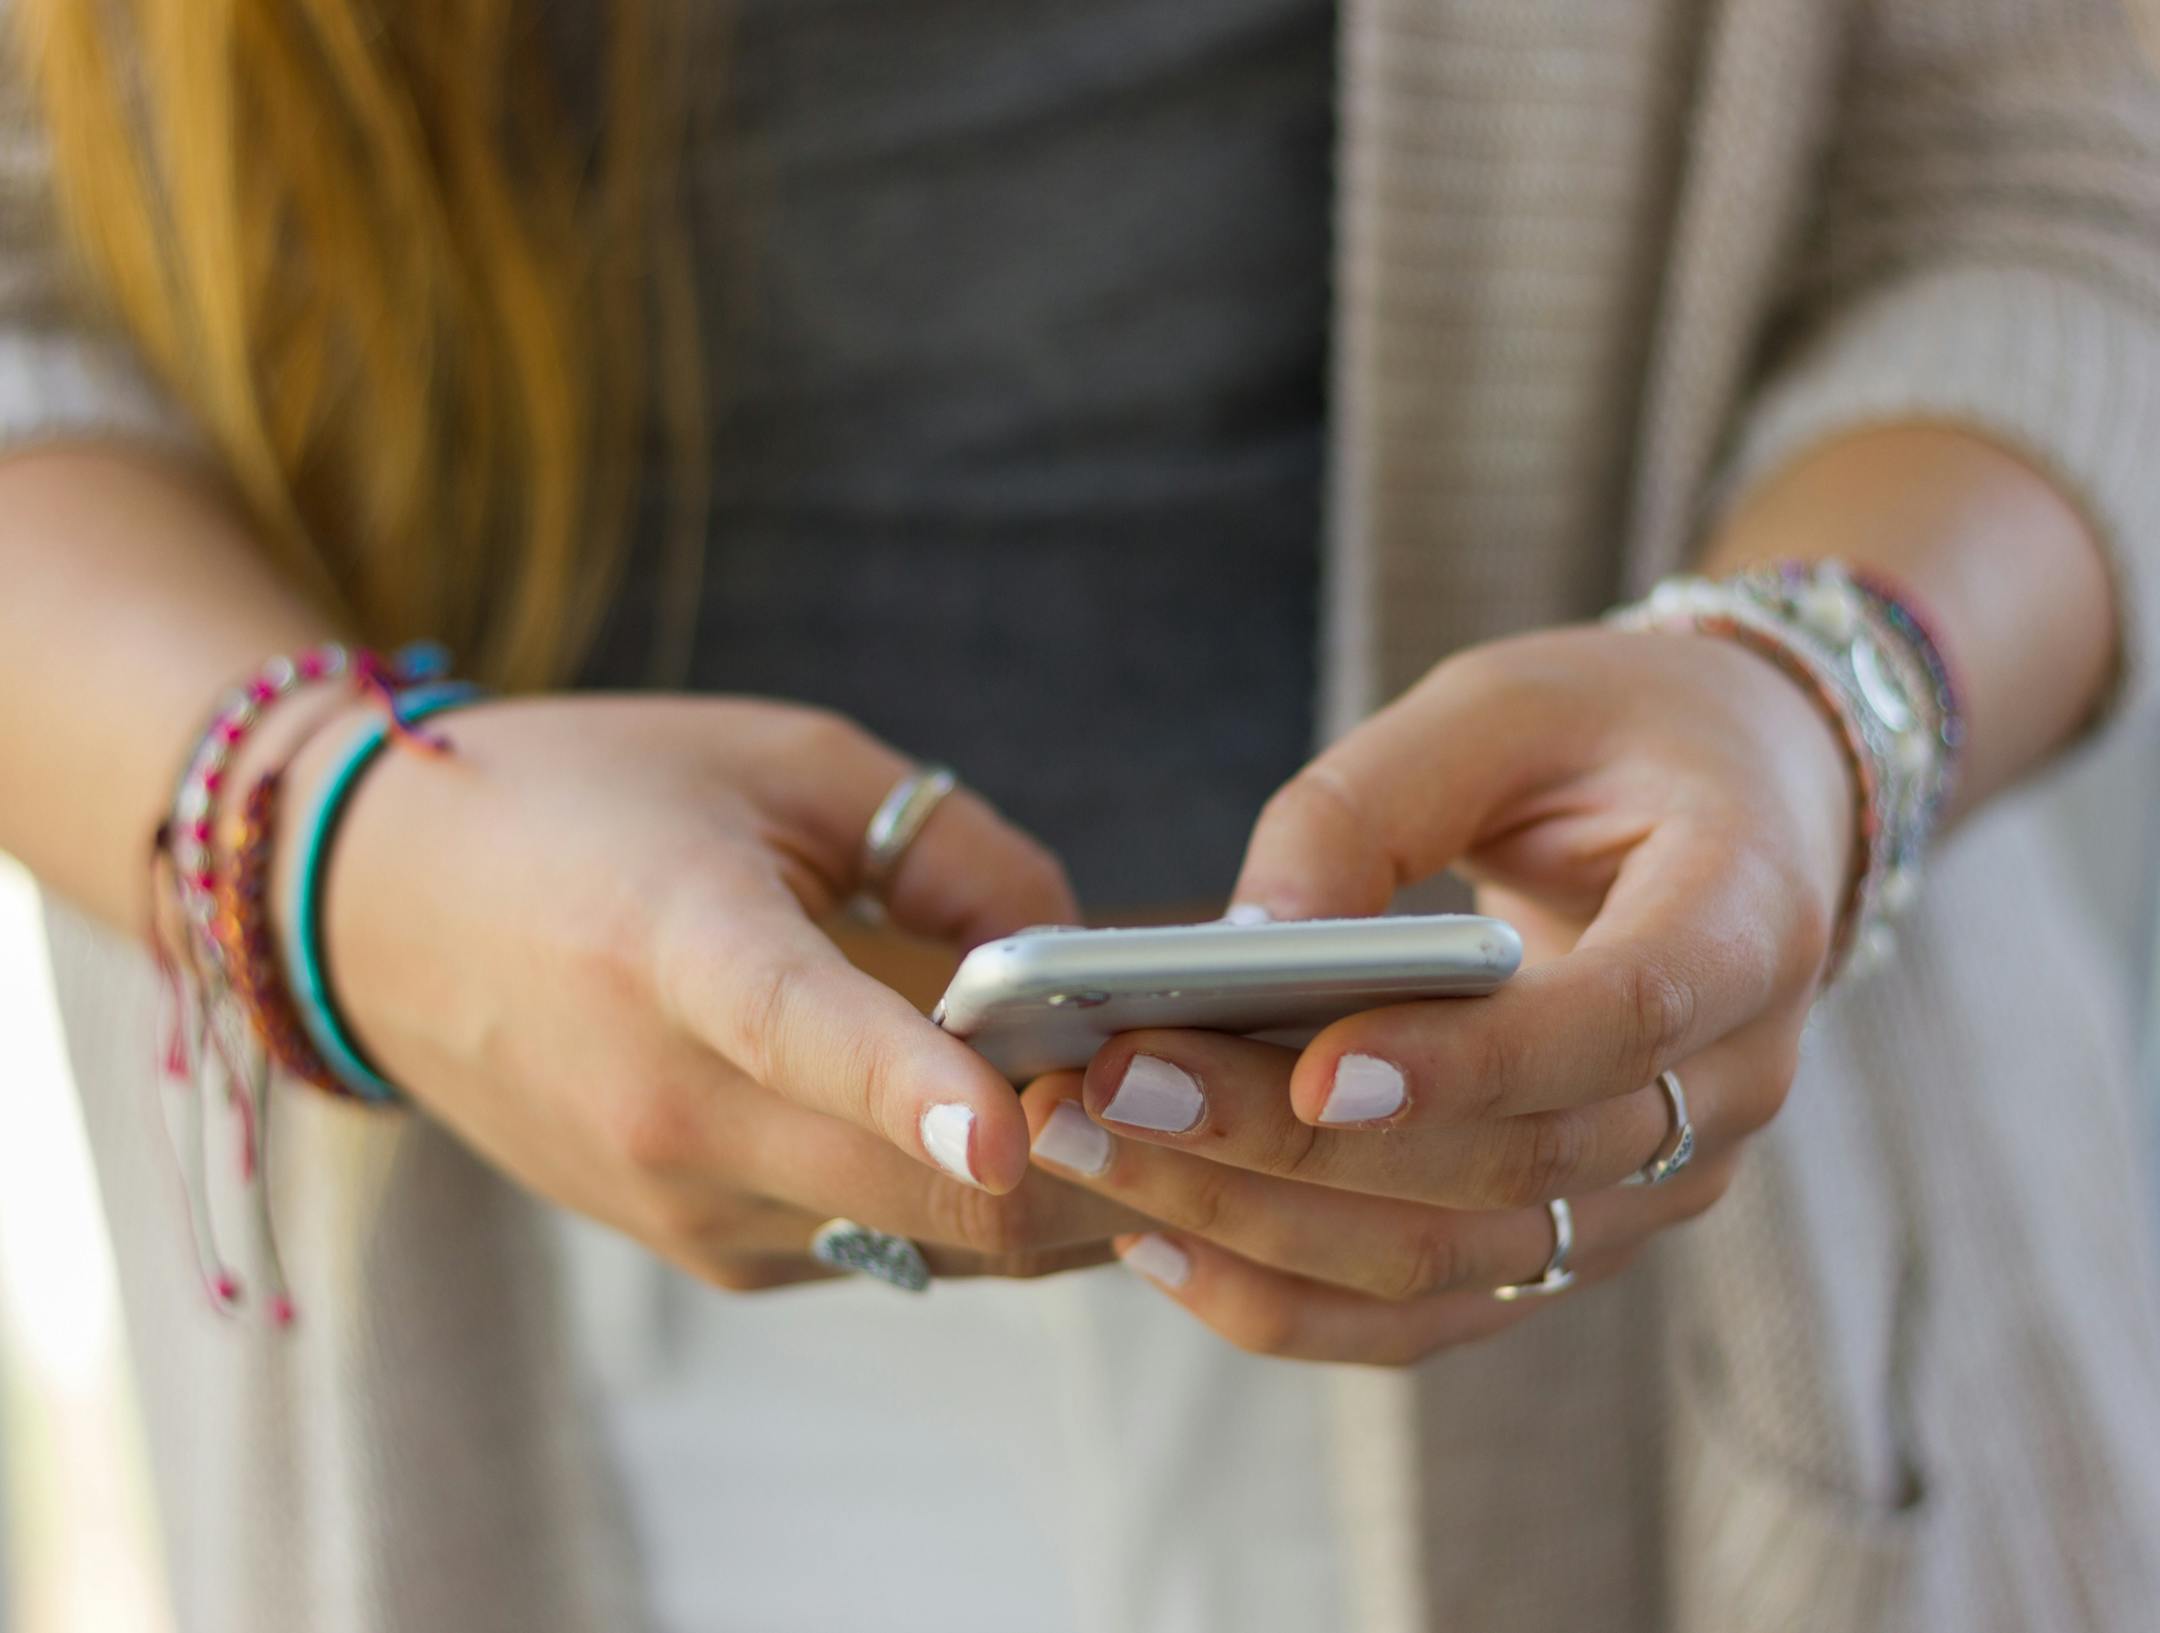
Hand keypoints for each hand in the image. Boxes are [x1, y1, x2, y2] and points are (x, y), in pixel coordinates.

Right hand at [289, 695, 1141, 1286]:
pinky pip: (875, 1246)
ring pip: (926, 1241)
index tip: (1013, 1126)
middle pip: (921, 1189)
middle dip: (1084, 1159)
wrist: (384, 911)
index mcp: (679, 950)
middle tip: (1194, 1081)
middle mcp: (668, 1104)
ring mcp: (676, 1199)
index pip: (809, 1033)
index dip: (920, 1086)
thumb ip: (951, 847)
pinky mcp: (692, 1248)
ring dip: (1040, 1192)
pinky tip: (991, 1125)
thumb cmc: (593, 800)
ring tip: (1118, 1096)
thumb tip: (1071, 959)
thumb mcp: (782, 760)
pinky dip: (954, 1201)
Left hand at [1023, 624, 1855, 1360]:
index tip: (1317, 1065)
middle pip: (1509, 1167)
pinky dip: (1293, 1298)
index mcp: (1746, 919)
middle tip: (1104, 1089)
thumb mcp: (1497, 707)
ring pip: (1458, 1262)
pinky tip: (1158, 1241)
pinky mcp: (1580, 1233)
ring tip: (1087, 1154)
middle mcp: (1728, 1085)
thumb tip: (1232, 944)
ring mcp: (1659, 1183)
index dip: (1471, 1061)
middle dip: (1289, 1144)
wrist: (1741, 809)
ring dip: (1257, 1229)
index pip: (1620, 1020)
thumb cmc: (1611, 734)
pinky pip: (1434, 1307)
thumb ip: (1366, 808)